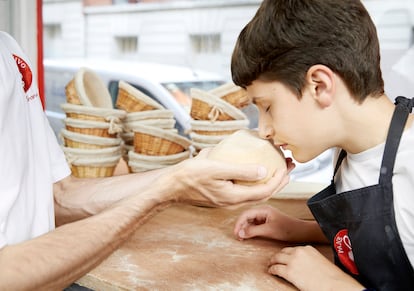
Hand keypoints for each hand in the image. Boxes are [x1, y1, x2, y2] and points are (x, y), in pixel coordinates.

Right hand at [167, 148, 290, 206]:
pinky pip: (244, 190)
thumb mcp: (217, 168)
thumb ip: (241, 171)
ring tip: (276, 168)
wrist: (171, 185)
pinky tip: (253, 171)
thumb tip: (263, 170)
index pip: (265, 191)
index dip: (279, 180)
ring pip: (253, 193)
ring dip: (267, 181)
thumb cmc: (191, 175)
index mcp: (234, 196)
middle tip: (288, 167)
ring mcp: (226, 199)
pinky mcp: (221, 194)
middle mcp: (232, 201)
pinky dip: (254, 181)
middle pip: (262, 194)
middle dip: (278, 181)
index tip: (287, 167)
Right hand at [234, 205, 296, 240]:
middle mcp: (263, 211)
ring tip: (242, 238)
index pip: (245, 214)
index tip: (235, 233)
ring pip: (250, 221)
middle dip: (240, 226)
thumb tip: (240, 233)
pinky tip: (248, 236)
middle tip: (237, 236)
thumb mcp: (268, 231)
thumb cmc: (287, 229)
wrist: (300, 232)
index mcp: (263, 209)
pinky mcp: (267, 222)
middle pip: (246, 217)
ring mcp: (265, 216)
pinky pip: (255, 225)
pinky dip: (250, 230)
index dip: (238, 223)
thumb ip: (253, 231)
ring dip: (245, 229)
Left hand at [268, 246, 363, 290]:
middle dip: (278, 256)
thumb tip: (306, 266)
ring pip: (277, 258)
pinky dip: (272, 270)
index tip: (285, 256)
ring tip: (271, 265)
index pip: (293, 249)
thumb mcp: (321, 262)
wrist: (334, 284)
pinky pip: (276, 268)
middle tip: (274, 259)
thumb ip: (311, 260)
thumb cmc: (332, 277)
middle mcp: (299, 252)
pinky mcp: (289, 271)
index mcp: (308, 249)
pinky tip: (271, 271)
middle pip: (283, 252)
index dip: (287, 253)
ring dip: (272, 261)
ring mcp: (293, 261)